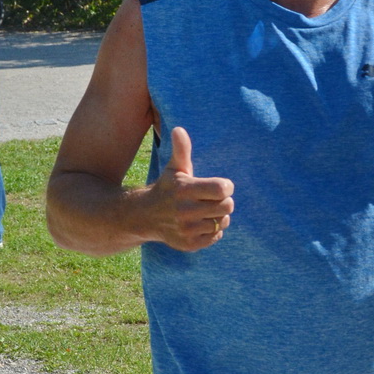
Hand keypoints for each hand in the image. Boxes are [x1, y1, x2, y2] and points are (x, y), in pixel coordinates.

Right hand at [144, 127, 234, 251]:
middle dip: (224, 201)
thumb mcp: (174, 168)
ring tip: (207, 212)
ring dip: (219, 217)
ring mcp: (187, 229)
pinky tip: (202, 224)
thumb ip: (181, 149)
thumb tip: (179, 129)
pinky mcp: (189, 244)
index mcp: (185, 190)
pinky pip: (216, 237)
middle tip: (213, 199)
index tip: (219, 186)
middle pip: (227, 206)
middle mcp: (185, 211)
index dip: (226, 186)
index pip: (222, 189)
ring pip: (222, 222)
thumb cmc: (167, 188)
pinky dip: (214, 231)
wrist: (146, 216)